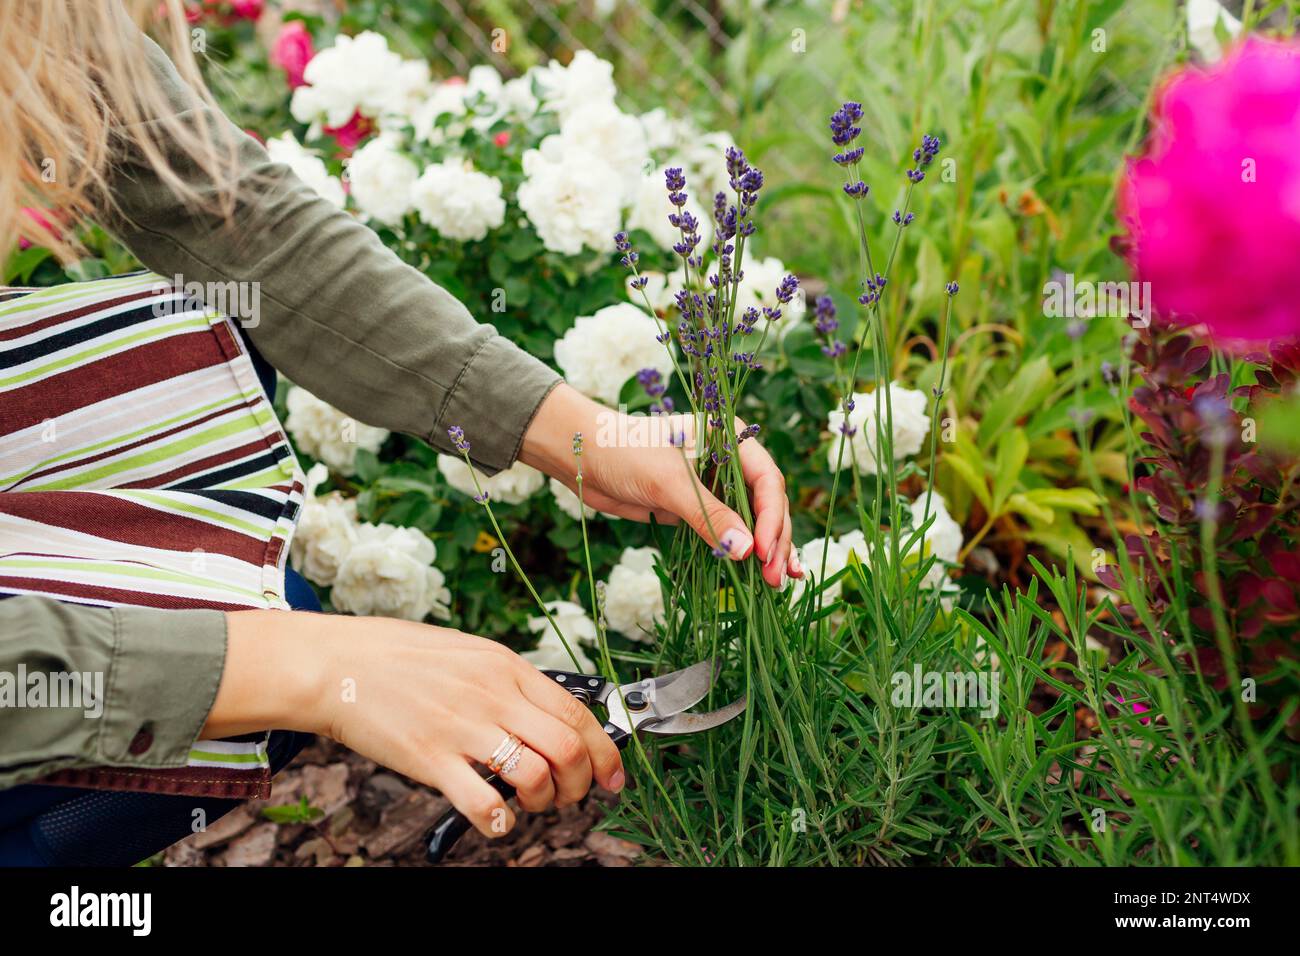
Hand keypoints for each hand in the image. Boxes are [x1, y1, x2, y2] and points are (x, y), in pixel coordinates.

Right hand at [207, 611, 624, 837]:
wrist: (337, 664)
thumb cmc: (397, 656)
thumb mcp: (467, 652)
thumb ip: (506, 680)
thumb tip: (542, 710)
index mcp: (506, 668)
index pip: (577, 712)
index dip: (605, 751)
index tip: (612, 776)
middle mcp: (494, 696)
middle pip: (567, 748)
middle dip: (582, 783)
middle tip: (569, 797)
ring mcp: (463, 728)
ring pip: (535, 775)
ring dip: (545, 802)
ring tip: (530, 806)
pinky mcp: (430, 758)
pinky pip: (482, 801)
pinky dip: (499, 822)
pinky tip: (494, 820)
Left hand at [521, 383, 800, 587]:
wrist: (582, 455)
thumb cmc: (624, 452)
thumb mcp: (668, 482)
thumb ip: (708, 516)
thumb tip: (745, 552)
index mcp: (732, 438)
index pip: (766, 482)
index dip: (770, 518)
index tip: (762, 552)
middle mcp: (731, 461)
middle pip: (767, 505)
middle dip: (773, 541)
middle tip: (774, 578)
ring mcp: (716, 487)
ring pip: (753, 522)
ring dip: (767, 552)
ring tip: (780, 583)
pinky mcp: (698, 509)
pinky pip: (729, 533)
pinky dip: (743, 553)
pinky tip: (762, 574)